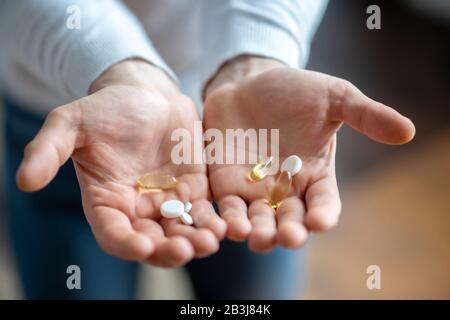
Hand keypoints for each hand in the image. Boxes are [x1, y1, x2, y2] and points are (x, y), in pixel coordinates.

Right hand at [16, 59, 225, 266]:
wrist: (146, 95)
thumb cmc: (106, 109)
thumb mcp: (71, 123)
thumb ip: (48, 150)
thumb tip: (23, 181)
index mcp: (106, 201)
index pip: (113, 233)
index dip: (126, 243)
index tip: (143, 246)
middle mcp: (138, 209)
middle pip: (153, 241)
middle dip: (169, 249)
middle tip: (186, 249)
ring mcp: (168, 202)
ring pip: (183, 231)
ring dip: (197, 239)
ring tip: (211, 240)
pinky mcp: (195, 191)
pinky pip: (206, 212)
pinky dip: (216, 221)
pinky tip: (228, 225)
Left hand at [203, 56, 414, 251]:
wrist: (249, 82)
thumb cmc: (294, 90)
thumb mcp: (334, 97)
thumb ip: (365, 115)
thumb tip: (408, 131)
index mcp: (315, 175)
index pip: (324, 203)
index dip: (323, 214)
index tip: (320, 222)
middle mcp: (285, 189)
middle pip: (290, 220)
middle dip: (289, 230)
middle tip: (288, 238)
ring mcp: (254, 189)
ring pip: (257, 220)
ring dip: (257, 232)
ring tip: (255, 238)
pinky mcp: (226, 184)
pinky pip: (226, 207)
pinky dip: (227, 218)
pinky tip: (226, 225)